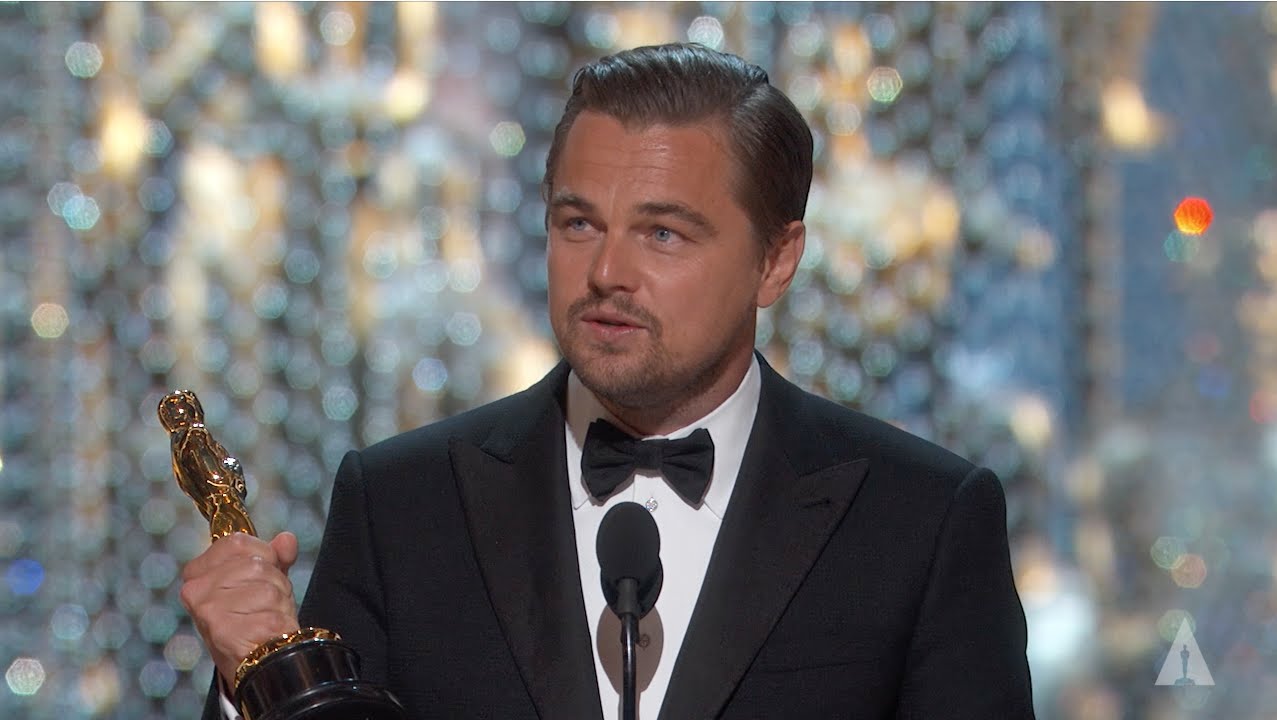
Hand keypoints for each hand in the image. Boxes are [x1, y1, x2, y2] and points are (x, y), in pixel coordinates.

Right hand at [180, 531, 300, 687]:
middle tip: (266, 602)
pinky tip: (267, 630)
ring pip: (265, 586)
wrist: (252, 662)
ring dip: (278, 600)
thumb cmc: (254, 618)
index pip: (236, 541)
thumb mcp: (262, 581)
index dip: (261, 554)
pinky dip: (278, 620)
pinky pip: (271, 611)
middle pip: (255, 564)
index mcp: (197, 574)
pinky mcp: (224, 630)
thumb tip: (287, 539)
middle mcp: (197, 591)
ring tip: (266, 615)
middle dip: (272, 580)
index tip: (260, 573)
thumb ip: (275, 556)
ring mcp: (209, 610)